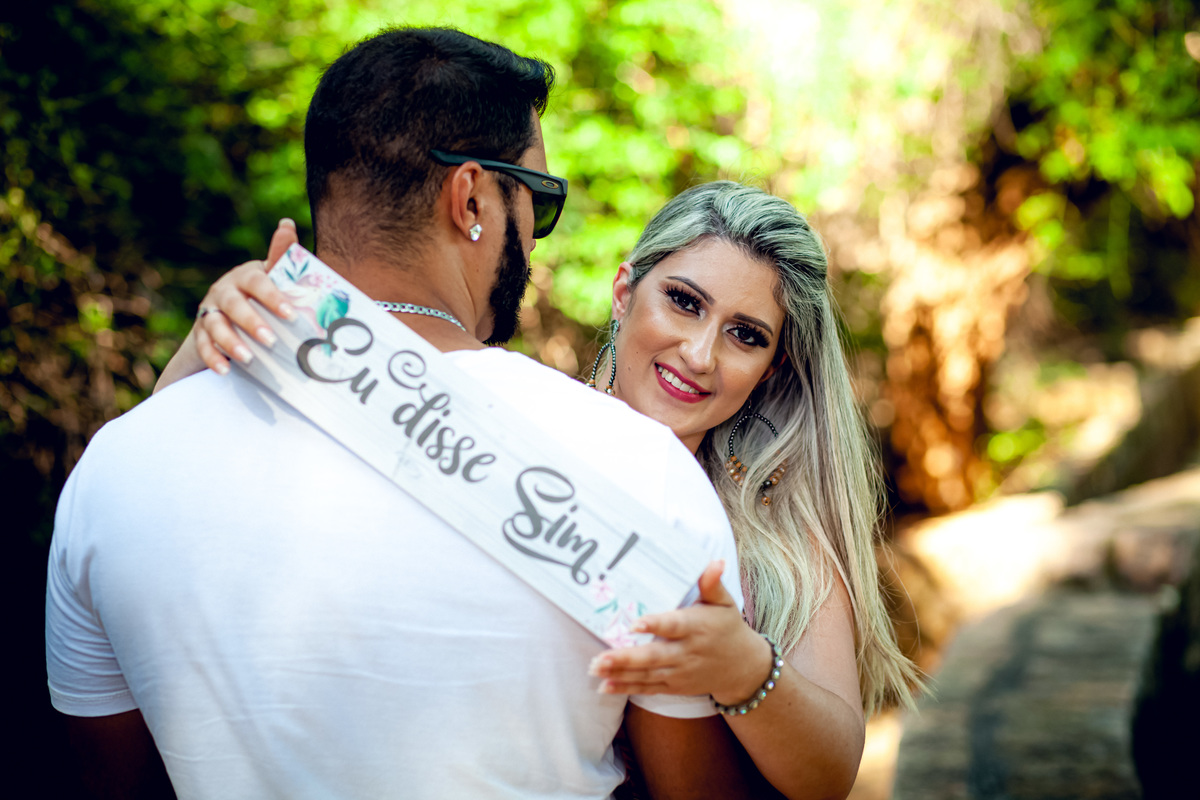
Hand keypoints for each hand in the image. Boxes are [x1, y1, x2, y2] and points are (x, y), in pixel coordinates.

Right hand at [195, 219, 298, 373]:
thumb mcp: (273, 277)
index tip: (290, 313)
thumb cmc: (262, 294)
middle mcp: (225, 291)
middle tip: (271, 340)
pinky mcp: (201, 334)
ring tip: (249, 358)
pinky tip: (225, 370)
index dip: (272, 296)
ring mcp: (210, 312)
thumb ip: (282, 257)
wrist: (232, 314)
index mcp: (246, 276)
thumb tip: (286, 223)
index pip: (258, 282)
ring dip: (231, 342)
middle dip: (252, 323)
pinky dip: (213, 358)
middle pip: (235, 305)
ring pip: (216, 326)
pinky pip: (203, 346)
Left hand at [589, 560, 772, 702]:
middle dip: (626, 658)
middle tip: (601, 656)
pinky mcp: (674, 686)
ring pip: (646, 674)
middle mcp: (686, 652)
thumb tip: (715, 561)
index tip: (635, 624)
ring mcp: (679, 673)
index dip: (655, 625)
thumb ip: (712, 584)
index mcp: (697, 628)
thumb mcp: (725, 604)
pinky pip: (647, 688)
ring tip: (595, 668)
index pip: (674, 626)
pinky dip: (626, 688)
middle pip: (654, 656)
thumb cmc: (728, 628)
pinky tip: (604, 686)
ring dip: (620, 673)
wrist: (743, 668)